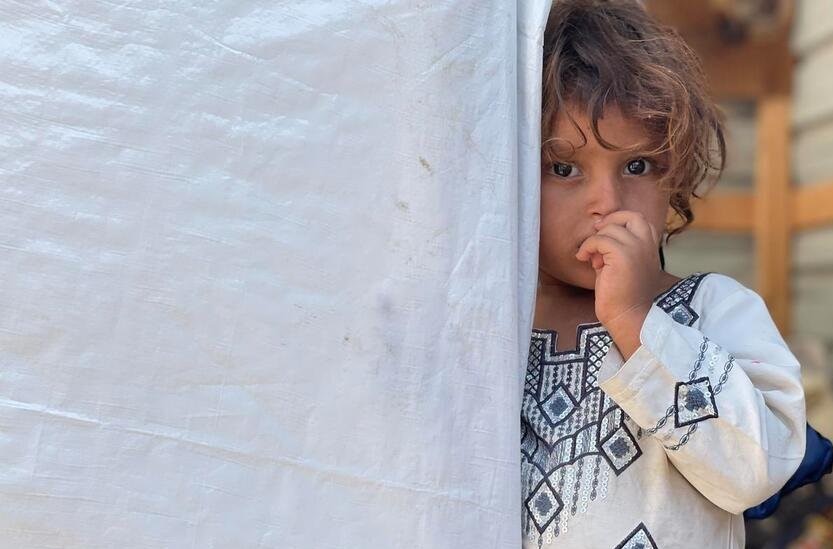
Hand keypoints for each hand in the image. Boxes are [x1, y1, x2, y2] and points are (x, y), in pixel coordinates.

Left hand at [575, 211, 664, 357]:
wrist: (627, 316)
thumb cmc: (622, 296)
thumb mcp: (623, 265)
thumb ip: (616, 248)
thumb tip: (599, 232)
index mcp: (651, 248)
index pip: (641, 220)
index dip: (621, 220)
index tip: (604, 231)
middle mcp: (648, 245)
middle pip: (631, 215)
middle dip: (611, 220)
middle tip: (596, 233)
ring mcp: (637, 249)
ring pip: (610, 229)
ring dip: (595, 240)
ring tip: (593, 259)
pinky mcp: (622, 256)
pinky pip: (599, 240)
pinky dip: (587, 247)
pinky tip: (583, 258)